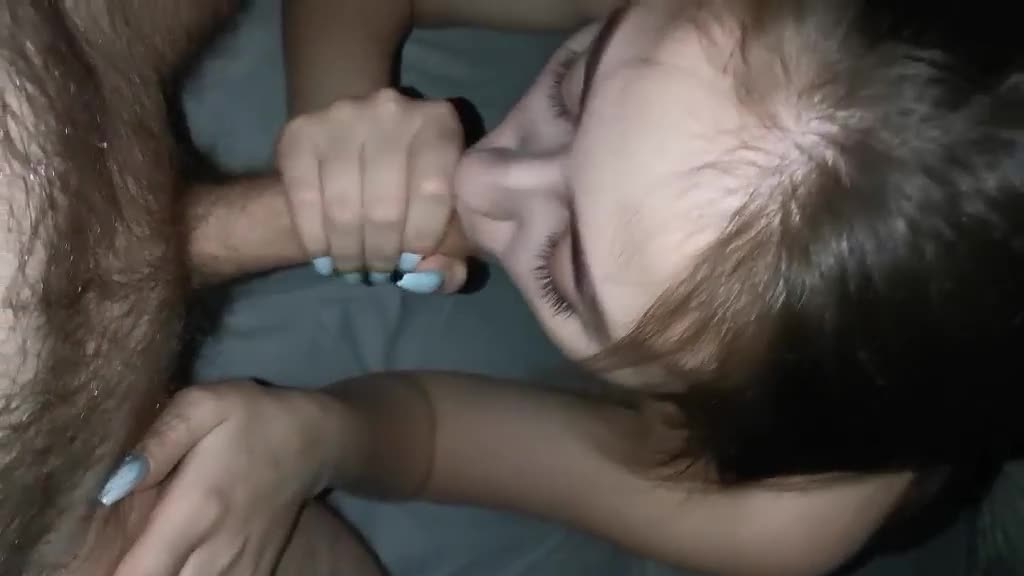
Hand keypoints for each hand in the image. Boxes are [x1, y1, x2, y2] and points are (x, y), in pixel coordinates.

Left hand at [105, 381, 338, 575]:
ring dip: (161, 575)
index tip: (93, 558)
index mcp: (197, 510)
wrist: (316, 440)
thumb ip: (157, 442)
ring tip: (152, 551)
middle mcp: (217, 551)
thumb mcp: (203, 405)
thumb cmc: (253, 416)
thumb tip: (110, 486)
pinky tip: (181, 559)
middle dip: (132, 574)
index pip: (139, 573)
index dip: (106, 575)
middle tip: (120, 550)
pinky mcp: (254, 574)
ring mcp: (239, 569)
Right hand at [277, 88, 473, 292]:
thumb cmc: (415, 181)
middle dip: (382, 254)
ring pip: (343, 209)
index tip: (412, 262)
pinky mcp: (300, 132)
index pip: (433, 192)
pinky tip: (325, 256)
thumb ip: (454, 250)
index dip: (422, 239)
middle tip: (379, 273)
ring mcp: (341, 117)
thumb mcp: (446, 207)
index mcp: (439, 122)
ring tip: (354, 268)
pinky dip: (316, 240)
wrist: (358, 135)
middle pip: (385, 207)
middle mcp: (391, 110)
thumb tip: (431, 275)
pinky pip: (305, 201)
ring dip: (348, 253)